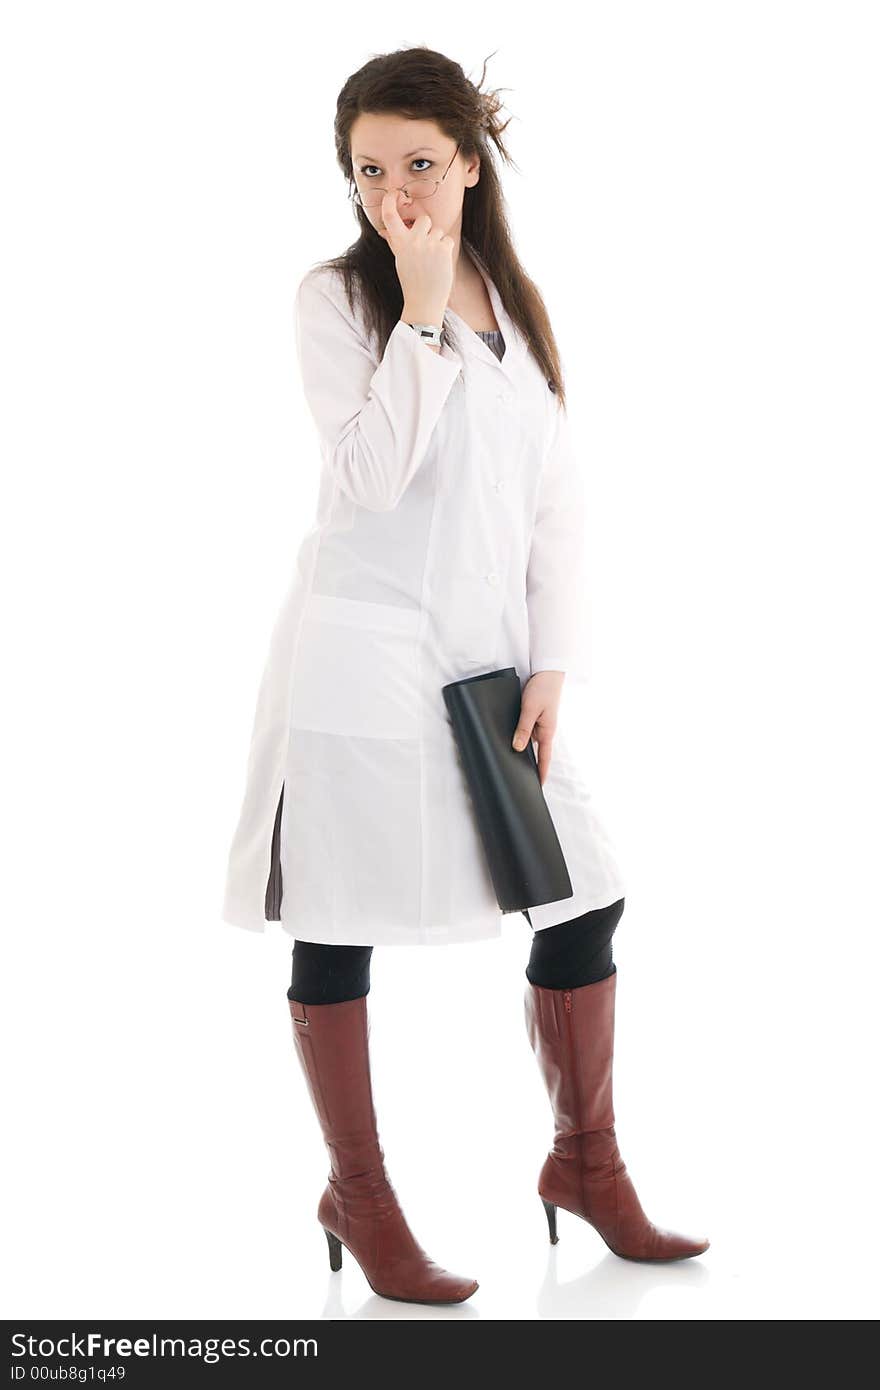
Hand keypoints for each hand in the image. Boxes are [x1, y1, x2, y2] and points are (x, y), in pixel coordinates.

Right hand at [383, 190, 454, 322]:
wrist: (424, 303)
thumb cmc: (411, 282)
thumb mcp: (400, 260)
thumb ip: (395, 242)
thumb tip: (384, 230)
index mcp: (399, 242)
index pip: (390, 216)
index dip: (390, 201)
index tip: (394, 194)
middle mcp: (413, 240)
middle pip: (424, 219)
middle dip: (427, 229)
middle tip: (425, 247)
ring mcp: (429, 244)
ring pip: (438, 230)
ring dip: (437, 242)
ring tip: (432, 261)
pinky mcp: (443, 248)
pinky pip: (447, 240)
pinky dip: (446, 250)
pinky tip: (440, 264)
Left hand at [511, 671, 564, 786]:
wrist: (547, 672)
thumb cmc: (543, 689)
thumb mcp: (530, 709)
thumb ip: (523, 728)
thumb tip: (516, 747)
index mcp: (547, 731)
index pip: (544, 758)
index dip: (541, 772)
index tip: (538, 786)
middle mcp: (543, 730)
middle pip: (534, 752)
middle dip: (527, 764)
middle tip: (518, 778)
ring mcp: (538, 723)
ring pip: (527, 740)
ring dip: (519, 748)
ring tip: (508, 760)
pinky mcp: (532, 716)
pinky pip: (524, 729)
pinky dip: (517, 735)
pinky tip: (507, 738)